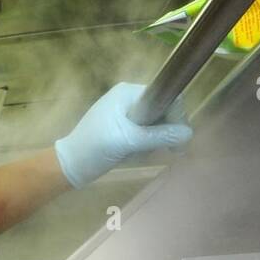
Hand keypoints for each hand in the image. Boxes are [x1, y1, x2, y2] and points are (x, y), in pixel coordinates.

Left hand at [53, 81, 191, 188]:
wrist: (70, 166)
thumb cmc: (95, 148)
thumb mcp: (129, 141)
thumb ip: (159, 136)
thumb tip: (189, 134)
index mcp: (128, 93)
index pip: (165, 95)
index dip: (176, 116)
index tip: (177, 139)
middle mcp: (128, 99)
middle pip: (162, 111)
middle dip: (163, 133)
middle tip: (162, 152)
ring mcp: (125, 114)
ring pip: (155, 125)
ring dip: (152, 143)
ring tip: (138, 154)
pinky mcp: (122, 129)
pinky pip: (145, 134)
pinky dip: (143, 147)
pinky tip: (133, 156)